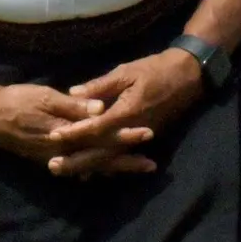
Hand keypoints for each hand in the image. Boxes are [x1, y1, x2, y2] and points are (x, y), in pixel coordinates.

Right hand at [0, 82, 144, 168]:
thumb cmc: (17, 101)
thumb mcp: (46, 96)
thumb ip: (73, 105)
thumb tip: (100, 109)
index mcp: (65, 135)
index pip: (102, 138)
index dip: (125, 137)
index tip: (147, 135)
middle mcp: (63, 152)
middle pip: (100, 159)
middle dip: (126, 161)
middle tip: (152, 165)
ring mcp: (54, 158)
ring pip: (89, 166)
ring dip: (112, 168)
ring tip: (134, 169)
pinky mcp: (46, 159)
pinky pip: (76, 168)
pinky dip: (91, 169)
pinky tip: (102, 171)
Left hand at [44, 48, 203, 177]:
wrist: (188, 77)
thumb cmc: (155, 69)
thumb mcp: (126, 71)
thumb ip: (100, 85)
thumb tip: (72, 93)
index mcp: (127, 112)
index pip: (96, 127)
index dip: (75, 132)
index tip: (54, 136)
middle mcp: (132, 130)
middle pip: (101, 151)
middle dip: (77, 161)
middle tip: (52, 166)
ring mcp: (140, 138)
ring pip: (110, 157)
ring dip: (88, 166)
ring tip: (65, 172)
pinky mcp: (144, 139)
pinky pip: (121, 155)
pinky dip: (105, 164)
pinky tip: (89, 170)